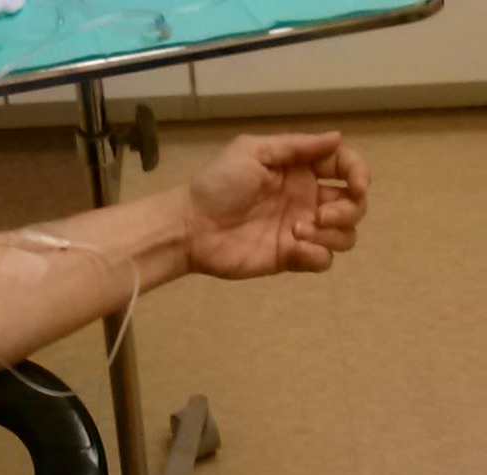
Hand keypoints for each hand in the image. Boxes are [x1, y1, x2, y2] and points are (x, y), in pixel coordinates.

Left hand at [183, 132, 369, 278]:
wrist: (191, 226)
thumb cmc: (217, 185)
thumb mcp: (252, 152)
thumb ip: (295, 146)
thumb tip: (338, 136)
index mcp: (300, 170)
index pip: (346, 167)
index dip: (360, 174)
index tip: (357, 185)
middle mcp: (306, 198)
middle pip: (354, 204)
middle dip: (349, 209)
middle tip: (320, 214)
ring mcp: (301, 229)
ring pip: (346, 234)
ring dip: (334, 233)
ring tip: (298, 231)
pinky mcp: (292, 257)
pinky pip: (324, 260)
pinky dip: (319, 254)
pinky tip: (296, 248)